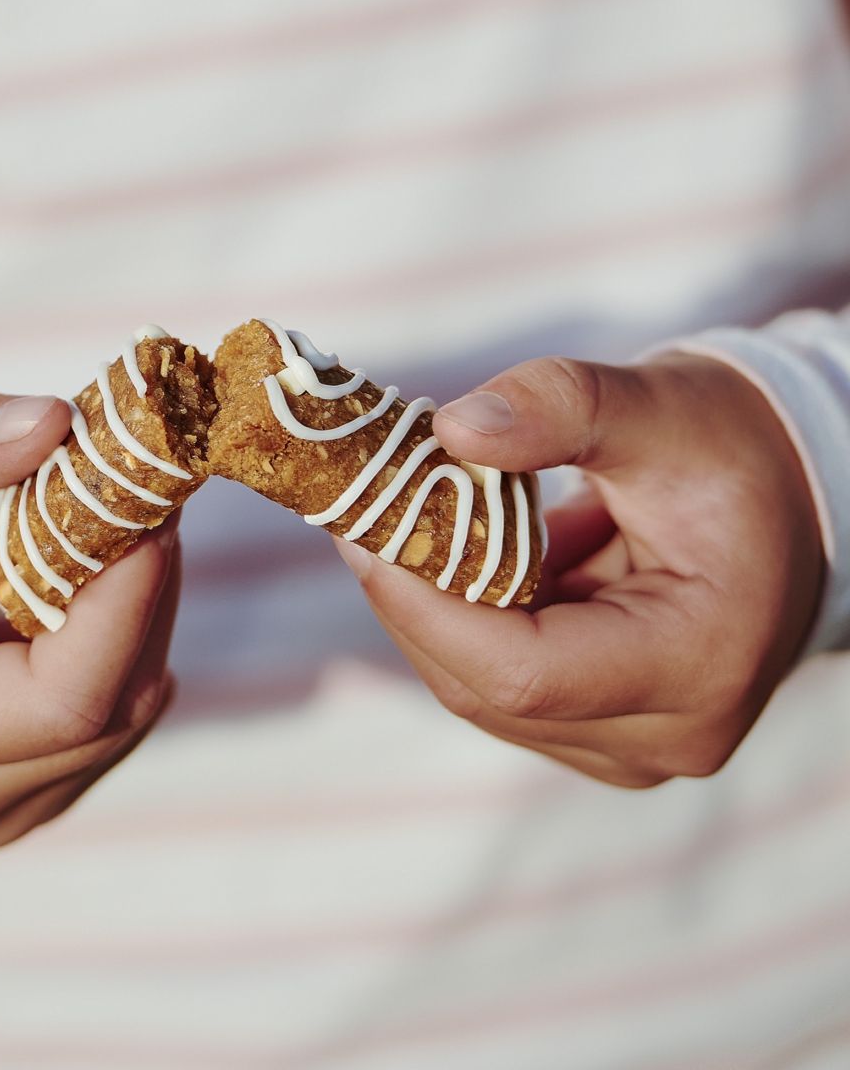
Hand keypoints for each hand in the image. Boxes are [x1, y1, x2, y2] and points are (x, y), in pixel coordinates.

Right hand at [0, 391, 179, 845]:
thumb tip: (59, 419)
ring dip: (141, 615)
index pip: (61, 700)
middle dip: (146, 595)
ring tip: (121, 526)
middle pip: (107, 711)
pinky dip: (120, 641)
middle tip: (150, 496)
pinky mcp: (14, 785)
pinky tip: (94, 577)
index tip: (154, 508)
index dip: (128, 603)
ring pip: (120, 717)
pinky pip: (105, 718)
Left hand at [335, 353, 823, 786]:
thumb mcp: (657, 409)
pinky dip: (461, 612)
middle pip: (485, 687)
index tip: (362, 532)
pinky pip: (496, 677)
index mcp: (696, 663)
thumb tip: (451, 429)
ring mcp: (627, 740)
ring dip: (430, 602)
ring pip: (478, 686)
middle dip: (412, 597)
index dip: (425, 607)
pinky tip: (454, 546)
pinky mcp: (597, 723)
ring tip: (404, 516)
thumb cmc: (732, 452)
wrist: (785, 500)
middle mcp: (664, 731)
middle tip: (364, 511)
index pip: (524, 673)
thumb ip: (557, 408)